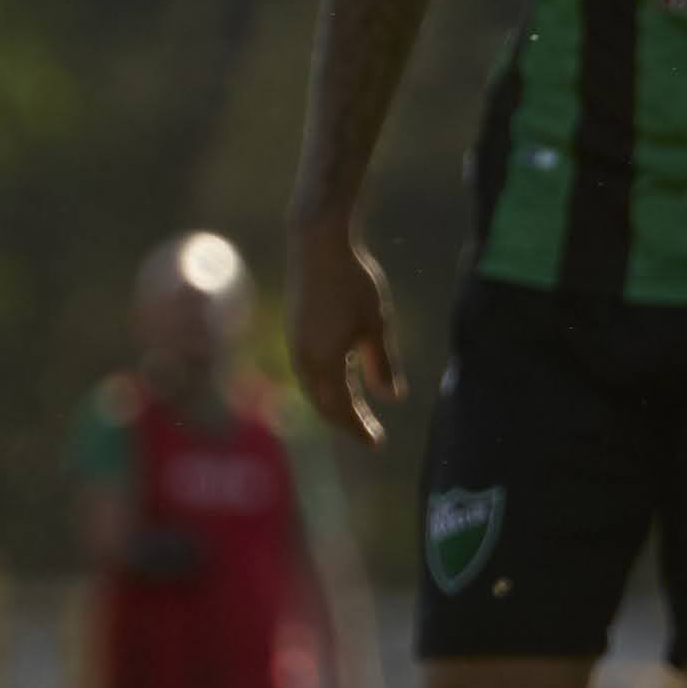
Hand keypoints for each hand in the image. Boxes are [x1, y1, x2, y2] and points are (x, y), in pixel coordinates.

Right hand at [290, 220, 403, 442]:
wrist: (317, 244)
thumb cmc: (353, 283)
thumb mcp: (376, 325)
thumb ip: (382, 364)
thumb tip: (391, 399)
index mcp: (324, 362)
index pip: (341, 409)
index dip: (358, 428)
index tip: (377, 443)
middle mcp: (304, 359)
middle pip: (323, 404)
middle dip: (345, 421)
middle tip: (369, 435)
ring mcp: (295, 344)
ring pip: (314, 387)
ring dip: (334, 403)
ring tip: (357, 411)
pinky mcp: (295, 330)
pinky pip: (309, 370)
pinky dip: (326, 383)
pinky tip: (342, 378)